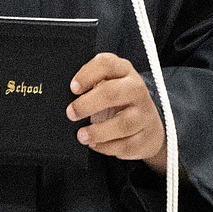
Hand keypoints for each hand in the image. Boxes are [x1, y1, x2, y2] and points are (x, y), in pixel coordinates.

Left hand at [67, 52, 166, 173]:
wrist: (148, 126)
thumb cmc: (120, 102)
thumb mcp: (109, 84)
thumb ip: (90, 84)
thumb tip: (63, 95)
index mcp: (124, 72)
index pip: (106, 64)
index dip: (87, 75)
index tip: (73, 88)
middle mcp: (136, 90)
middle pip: (112, 93)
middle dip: (87, 104)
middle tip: (71, 113)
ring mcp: (143, 114)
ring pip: (122, 123)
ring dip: (98, 131)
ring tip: (81, 135)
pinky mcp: (145, 137)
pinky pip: (126, 145)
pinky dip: (107, 147)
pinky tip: (95, 144)